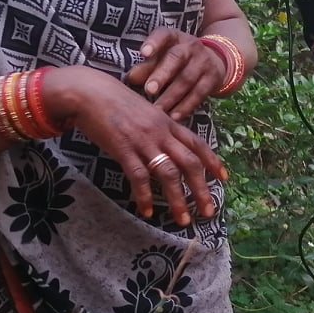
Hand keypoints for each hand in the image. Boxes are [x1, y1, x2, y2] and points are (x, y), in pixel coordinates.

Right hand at [44, 67, 225, 225]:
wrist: (90, 92)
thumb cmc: (116, 102)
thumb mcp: (146, 112)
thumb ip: (159, 129)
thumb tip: (168, 147)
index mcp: (168, 123)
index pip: (197, 144)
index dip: (212, 161)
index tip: (223, 178)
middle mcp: (161, 132)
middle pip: (189, 163)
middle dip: (201, 189)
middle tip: (208, 211)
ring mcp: (143, 141)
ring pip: (168, 173)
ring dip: (177, 199)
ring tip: (183, 219)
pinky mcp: (123, 149)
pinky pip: (138, 177)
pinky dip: (144, 196)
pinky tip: (146, 211)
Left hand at [125, 27, 223, 120]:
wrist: (212, 61)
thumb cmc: (176, 60)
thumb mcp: (162, 57)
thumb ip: (146, 67)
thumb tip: (130, 78)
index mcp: (173, 37)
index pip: (163, 35)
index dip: (154, 43)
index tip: (144, 53)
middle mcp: (190, 46)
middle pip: (176, 58)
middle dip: (162, 75)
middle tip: (149, 90)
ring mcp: (203, 61)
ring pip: (187, 79)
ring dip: (171, 96)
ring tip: (158, 110)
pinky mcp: (212, 78)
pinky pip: (198, 94)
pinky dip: (185, 106)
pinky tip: (174, 117)